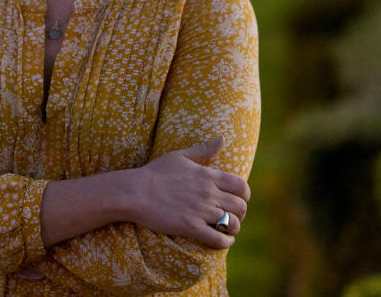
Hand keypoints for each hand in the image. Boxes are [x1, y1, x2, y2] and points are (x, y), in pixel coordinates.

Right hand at [128, 135, 249, 248]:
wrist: (135, 191)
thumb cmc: (155, 172)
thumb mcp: (180, 156)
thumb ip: (203, 149)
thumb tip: (222, 138)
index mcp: (207, 175)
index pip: (241, 186)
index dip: (245, 194)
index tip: (240, 199)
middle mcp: (208, 193)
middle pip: (240, 206)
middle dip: (240, 213)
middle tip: (232, 215)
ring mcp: (200, 211)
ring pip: (232, 223)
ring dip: (233, 228)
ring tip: (227, 229)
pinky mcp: (191, 227)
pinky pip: (219, 239)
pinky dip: (226, 242)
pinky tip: (223, 240)